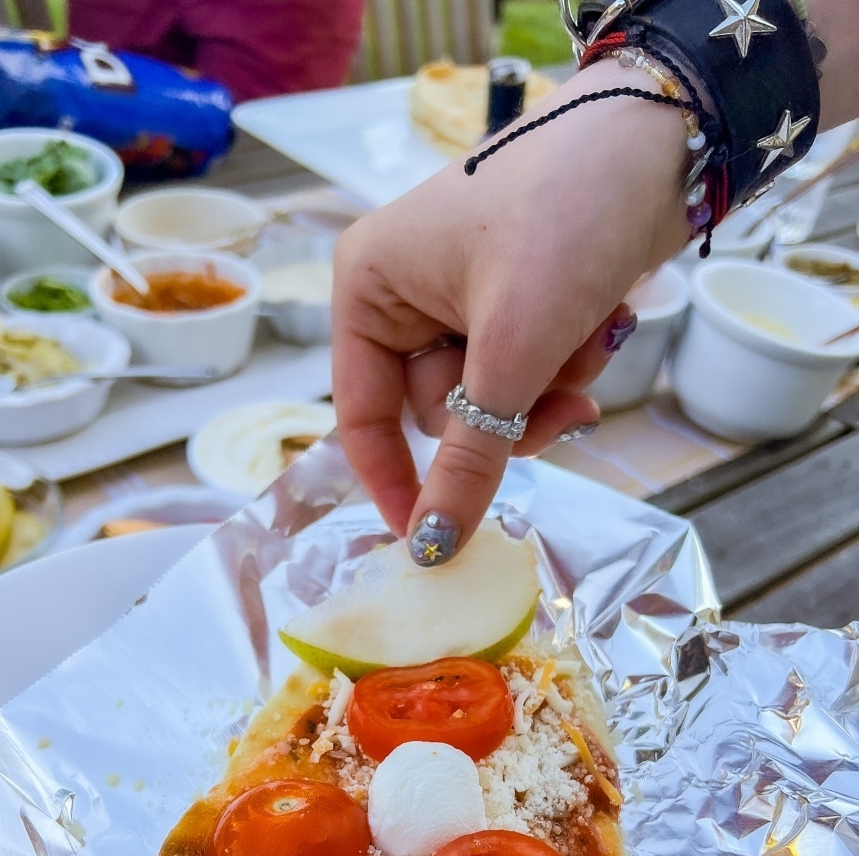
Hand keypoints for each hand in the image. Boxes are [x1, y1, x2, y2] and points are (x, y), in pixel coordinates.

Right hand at [332, 59, 690, 562]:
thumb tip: (432, 547)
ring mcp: (465, 297)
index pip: (363, 414)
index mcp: (371, 288)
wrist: (663, 139)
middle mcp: (407, 293)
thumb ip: (468, 455)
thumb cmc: (562, 220)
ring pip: (493, 401)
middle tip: (561, 405)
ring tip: (595, 340)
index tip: (429, 543)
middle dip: (508, 415)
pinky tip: (606, 323)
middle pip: (439, 413)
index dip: (396, 482)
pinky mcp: (520, 299)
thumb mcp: (511, 348)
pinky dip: (569, 362)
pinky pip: (530, 371)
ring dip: (549, 389)